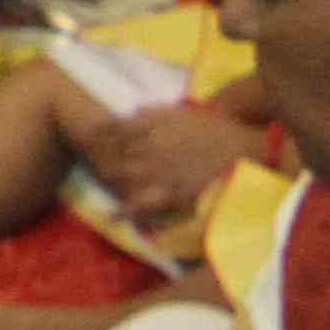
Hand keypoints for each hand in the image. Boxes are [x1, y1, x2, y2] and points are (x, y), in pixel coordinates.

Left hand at [83, 102, 252, 226]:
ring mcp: (159, 170)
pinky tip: (113, 217)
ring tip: (99, 181)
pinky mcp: (170, 193)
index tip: (86, 136)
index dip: (99, 133)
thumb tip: (133, 111)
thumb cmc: (217, 130)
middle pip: (114, 152)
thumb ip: (156, 112)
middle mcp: (152, 145)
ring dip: (108, 178)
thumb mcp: (185, 112)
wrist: (244, 152)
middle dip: (100, 156)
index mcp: (155, 124)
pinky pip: (141, 204)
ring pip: (121, 176)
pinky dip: (125, 212)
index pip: (117, 127)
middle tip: (91, 160)